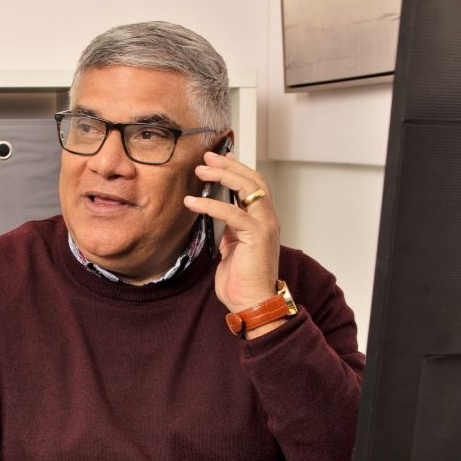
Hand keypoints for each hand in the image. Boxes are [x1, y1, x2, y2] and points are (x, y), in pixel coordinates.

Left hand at [185, 150, 280, 314]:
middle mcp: (268, 219)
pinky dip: (210, 205)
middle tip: (207, 158)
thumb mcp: (231, 249)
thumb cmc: (242, 281)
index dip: (237, 169)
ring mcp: (265, 226)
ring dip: (222, 176)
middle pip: (253, 180)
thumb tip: (215, 216)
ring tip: (200, 171)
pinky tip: (192, 202)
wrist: (253, 303)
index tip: (219, 159)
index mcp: (263, 221)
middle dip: (228, 165)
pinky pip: (232, 212)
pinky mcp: (257, 235)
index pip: (254, 185)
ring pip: (247, 188)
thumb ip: (228, 231)